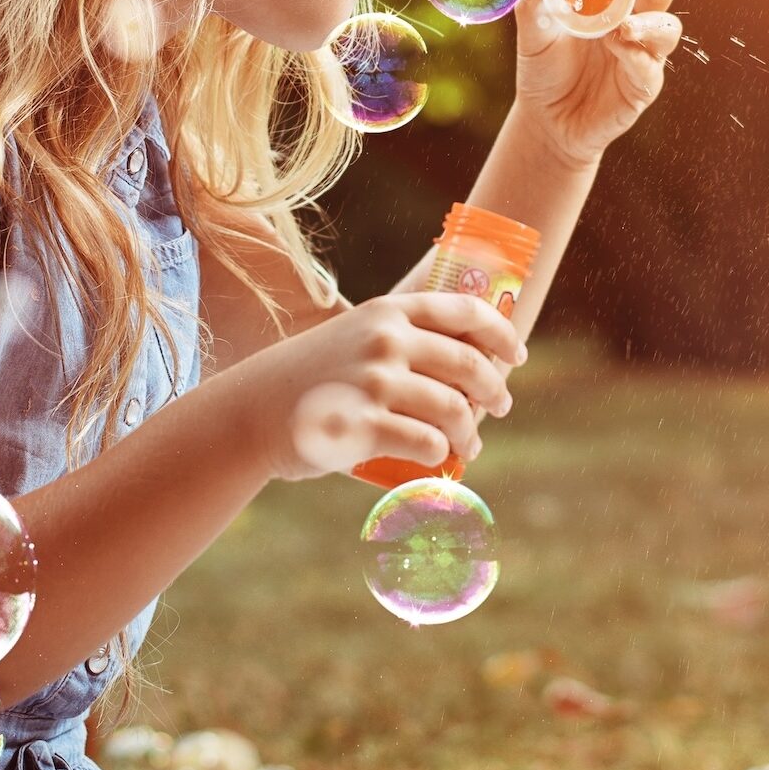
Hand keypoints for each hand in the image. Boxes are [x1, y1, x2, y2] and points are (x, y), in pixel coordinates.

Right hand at [228, 293, 525, 482]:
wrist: (251, 411)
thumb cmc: (308, 377)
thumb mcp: (351, 337)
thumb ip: (396, 339)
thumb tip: (460, 361)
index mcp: (386, 313)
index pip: (464, 311)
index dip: (501, 334)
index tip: (516, 357)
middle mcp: (385, 341)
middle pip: (468, 364)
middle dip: (495, 390)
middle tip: (499, 406)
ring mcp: (375, 383)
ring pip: (454, 410)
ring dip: (471, 432)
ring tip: (471, 444)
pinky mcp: (365, 426)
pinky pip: (428, 443)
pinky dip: (441, 455)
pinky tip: (439, 459)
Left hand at [513, 0, 683, 171]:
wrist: (545, 121)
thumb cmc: (543, 73)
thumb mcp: (533, 40)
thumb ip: (534, 11)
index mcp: (609, 4)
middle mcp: (632, 23)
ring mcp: (641, 54)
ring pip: (667, 29)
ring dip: (650, 21)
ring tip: (623, 26)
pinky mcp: (643, 86)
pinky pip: (651, 67)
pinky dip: (637, 55)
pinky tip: (618, 49)